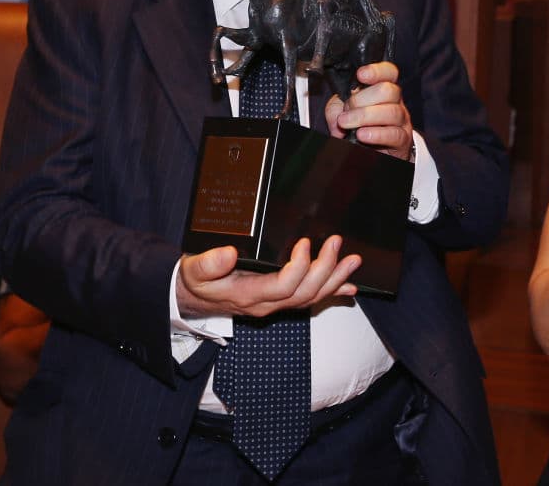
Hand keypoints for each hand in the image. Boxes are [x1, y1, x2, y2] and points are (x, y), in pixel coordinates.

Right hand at [176, 235, 359, 318]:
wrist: (195, 298)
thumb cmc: (197, 281)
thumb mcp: (194, 270)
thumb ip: (209, 263)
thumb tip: (228, 253)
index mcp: (248, 294)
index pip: (282, 287)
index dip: (298, 267)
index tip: (304, 243)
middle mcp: (266, 304)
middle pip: (304, 293)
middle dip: (325, 269)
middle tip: (337, 244)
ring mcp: (275, 304)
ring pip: (312, 298)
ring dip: (335, 279)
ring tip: (353, 261)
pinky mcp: (281, 300)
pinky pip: (310, 299)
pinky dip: (332, 292)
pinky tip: (349, 287)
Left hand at [324, 62, 413, 160]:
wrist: (374, 151)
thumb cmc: (360, 126)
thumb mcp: (343, 111)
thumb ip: (336, 107)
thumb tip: (337, 114)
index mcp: (383, 89)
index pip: (389, 72)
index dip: (376, 71)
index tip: (360, 75)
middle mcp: (396, 102)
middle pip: (388, 90)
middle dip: (361, 100)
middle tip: (346, 111)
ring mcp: (401, 120)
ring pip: (391, 112)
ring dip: (364, 117)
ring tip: (346, 124)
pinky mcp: (402, 139)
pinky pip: (394, 134)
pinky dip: (376, 134)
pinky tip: (362, 135)